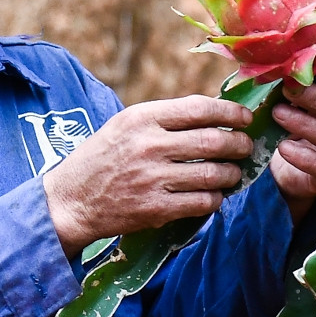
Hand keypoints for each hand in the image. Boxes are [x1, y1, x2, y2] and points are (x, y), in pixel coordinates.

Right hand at [39, 96, 254, 255]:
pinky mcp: (155, 208)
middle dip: (238, 145)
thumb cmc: (101, 158)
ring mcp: (153, 178)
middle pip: (212, 142)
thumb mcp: (124, 126)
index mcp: (141, 118)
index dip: (229, 112)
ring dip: (232, 174)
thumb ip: (164, 119)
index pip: (198, 108)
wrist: (70, 200)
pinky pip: (202, 202)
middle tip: (245, 147)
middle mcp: (148, 145)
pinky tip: (213, 195)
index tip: (244, 118)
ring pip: (213, 174)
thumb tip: (212, 114)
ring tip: (233, 173)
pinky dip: (215, 199)